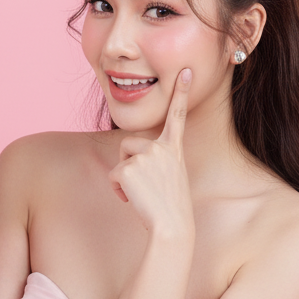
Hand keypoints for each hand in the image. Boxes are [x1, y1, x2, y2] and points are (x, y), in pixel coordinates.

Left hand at [108, 68, 193, 238]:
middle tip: (144, 186)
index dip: (181, 92)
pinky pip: (113, 175)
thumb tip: (136, 159)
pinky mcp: (128, 168)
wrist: (171, 226)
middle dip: (128, 162)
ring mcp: (145, 156)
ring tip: (141, 193)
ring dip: (124, 177)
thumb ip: (158, 160)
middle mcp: (161, 147)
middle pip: (129, 143)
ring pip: (121, 159)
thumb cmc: (171, 206)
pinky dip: (118, 190)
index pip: (177, 115)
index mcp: (174, 148)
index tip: (185, 71)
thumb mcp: (171, 175)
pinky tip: (132, 199)